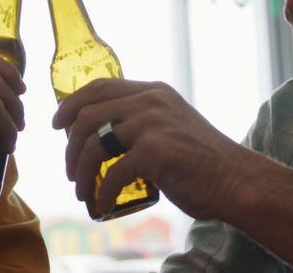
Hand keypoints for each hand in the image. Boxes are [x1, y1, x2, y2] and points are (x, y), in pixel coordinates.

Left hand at [52, 79, 248, 219]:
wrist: (235, 180)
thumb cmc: (203, 161)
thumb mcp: (172, 125)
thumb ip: (144, 121)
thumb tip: (106, 134)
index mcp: (153, 91)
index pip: (99, 87)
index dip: (71, 103)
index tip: (57, 124)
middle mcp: (150, 101)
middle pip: (87, 114)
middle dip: (69, 146)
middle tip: (70, 170)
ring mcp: (152, 124)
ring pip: (93, 144)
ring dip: (81, 172)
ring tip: (82, 191)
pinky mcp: (155, 151)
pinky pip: (113, 173)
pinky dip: (102, 193)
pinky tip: (102, 205)